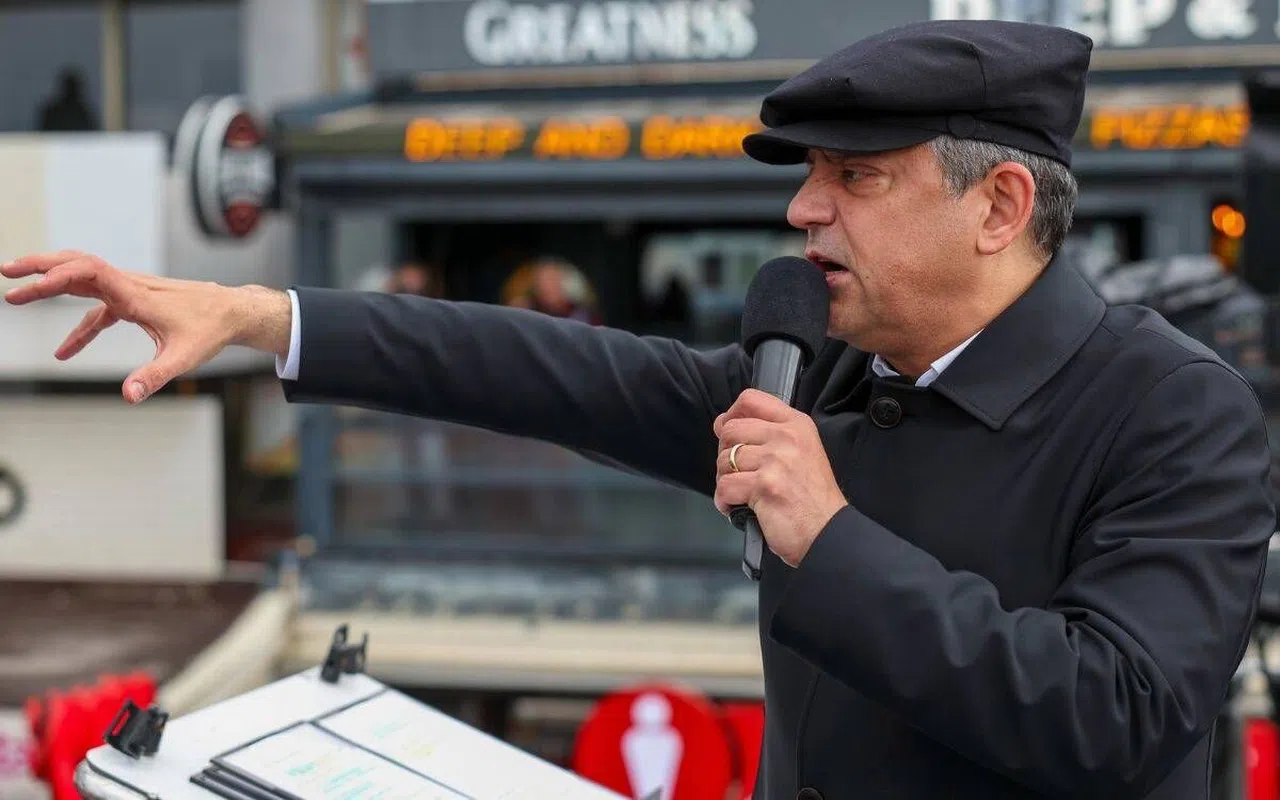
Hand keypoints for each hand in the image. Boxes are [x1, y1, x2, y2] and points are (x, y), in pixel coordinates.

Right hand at [2, 250, 291, 403]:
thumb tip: (128, 396)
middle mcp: (129, 285)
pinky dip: (78, 325)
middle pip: (77, 265)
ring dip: (50, 281)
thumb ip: (153, 376)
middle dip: (40, 267)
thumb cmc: (211, 331)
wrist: (233, 312)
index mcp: (136, 294)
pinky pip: (98, 308)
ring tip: (15, 290)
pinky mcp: (134, 301)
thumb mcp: (183, 358)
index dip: (55, 277)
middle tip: (6, 273)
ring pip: (83, 278)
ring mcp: (130, 291)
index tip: (27, 288)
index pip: (88, 274)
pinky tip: (64, 352)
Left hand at [714, 389, 847, 566]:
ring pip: (724, 460)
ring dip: (725, 480)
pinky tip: (737, 507)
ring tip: (741, 493)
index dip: (731, 414)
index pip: (751, 399)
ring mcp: (776, 461)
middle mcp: (787, 438)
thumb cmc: (813, 498)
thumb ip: (770, 434)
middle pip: (730, 430)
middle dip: (725, 454)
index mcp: (796, 425)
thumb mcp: (802, 451)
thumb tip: (725, 424)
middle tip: (738, 473)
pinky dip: (724, 501)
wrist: (828, 531)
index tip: (727, 432)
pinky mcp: (764, 485)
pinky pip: (725, 486)